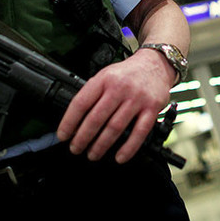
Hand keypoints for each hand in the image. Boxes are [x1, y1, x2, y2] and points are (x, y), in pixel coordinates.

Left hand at [56, 49, 173, 163]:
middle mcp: (119, 88)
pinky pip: (139, 132)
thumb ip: (93, 93)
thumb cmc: (128, 73)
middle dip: (83, 137)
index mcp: (104, 79)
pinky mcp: (152, 108)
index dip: (69, 122)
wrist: (156, 63)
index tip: (63, 135)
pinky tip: (119, 157)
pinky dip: (128, 148)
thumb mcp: (106, 75)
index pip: (81, 103)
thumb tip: (75, 120)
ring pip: (115, 127)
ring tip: (93, 154)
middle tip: (76, 148)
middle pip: (96, 118)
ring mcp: (136, 98)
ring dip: (101, 145)